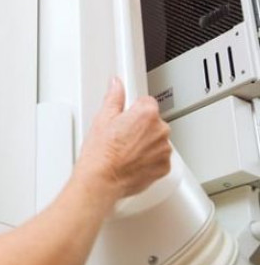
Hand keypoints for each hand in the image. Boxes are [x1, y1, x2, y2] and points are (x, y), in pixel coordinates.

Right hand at [76, 77, 171, 198]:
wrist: (102, 180)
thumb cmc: (101, 153)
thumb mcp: (102, 118)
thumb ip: (114, 97)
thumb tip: (116, 84)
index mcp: (146, 114)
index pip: (146, 102)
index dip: (133, 110)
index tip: (124, 118)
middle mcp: (160, 130)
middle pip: (153, 121)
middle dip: (140, 126)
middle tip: (121, 136)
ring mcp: (163, 150)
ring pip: (157, 140)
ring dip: (146, 143)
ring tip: (125, 150)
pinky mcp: (164, 167)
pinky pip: (159, 158)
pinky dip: (149, 159)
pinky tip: (132, 161)